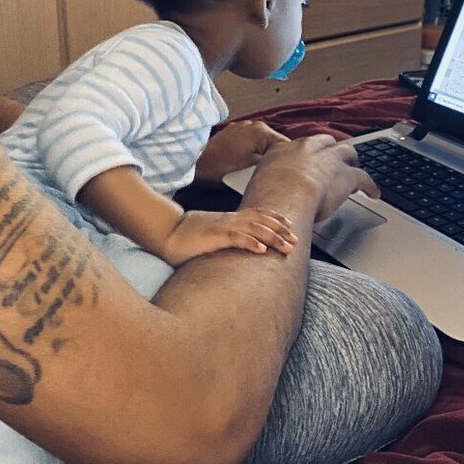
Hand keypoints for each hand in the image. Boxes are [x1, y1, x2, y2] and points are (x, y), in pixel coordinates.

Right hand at [159, 209, 297, 265]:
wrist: (167, 232)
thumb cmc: (187, 235)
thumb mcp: (212, 232)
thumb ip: (226, 235)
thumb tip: (236, 241)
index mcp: (229, 218)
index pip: (257, 214)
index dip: (275, 218)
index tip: (290, 224)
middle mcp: (230, 220)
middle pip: (262, 221)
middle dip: (281, 231)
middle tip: (296, 240)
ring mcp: (223, 227)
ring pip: (255, 229)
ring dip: (273, 237)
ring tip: (287, 246)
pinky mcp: (215, 237)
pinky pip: (236, 238)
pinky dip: (251, 242)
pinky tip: (262, 250)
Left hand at [193, 120, 289, 184]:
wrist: (195, 166)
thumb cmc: (222, 169)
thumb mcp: (253, 169)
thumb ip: (272, 164)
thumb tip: (285, 165)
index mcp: (261, 131)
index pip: (286, 146)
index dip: (289, 161)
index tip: (288, 174)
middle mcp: (253, 125)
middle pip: (274, 143)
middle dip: (275, 157)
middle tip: (274, 174)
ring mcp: (242, 127)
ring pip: (262, 143)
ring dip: (263, 154)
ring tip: (260, 170)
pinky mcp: (233, 133)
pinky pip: (250, 142)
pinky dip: (251, 151)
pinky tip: (247, 163)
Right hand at [246, 134, 377, 222]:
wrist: (285, 194)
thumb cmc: (267, 194)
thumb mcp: (257, 182)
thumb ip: (263, 184)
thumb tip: (261, 197)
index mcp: (284, 149)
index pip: (298, 146)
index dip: (305, 154)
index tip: (306, 160)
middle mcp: (308, 148)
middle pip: (325, 142)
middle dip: (330, 150)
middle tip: (332, 159)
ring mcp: (329, 158)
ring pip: (346, 152)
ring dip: (350, 160)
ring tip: (354, 169)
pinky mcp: (347, 174)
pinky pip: (363, 177)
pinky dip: (370, 186)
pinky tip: (373, 193)